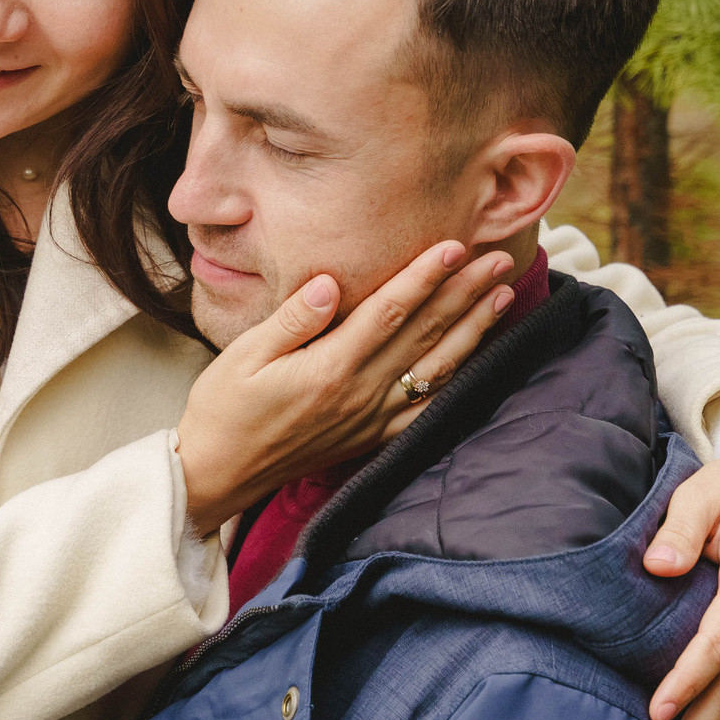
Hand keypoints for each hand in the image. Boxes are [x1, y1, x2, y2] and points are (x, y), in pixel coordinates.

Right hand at [175, 241, 521, 535]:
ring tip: (500, 297)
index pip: (390, 312)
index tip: (454, 246)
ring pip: (436, 369)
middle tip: (497, 259)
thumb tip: (329, 282)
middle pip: (424, 335)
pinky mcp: (372, 437)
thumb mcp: (242, 355)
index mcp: (329, 369)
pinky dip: (456, 380)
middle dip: (464, 294)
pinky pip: (426, 408)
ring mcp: (371, 419)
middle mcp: (360, 395)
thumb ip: (291, 319)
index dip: (425, 277)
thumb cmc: (223, 409)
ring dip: (472, 331)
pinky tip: (474, 359)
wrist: (219, 473)